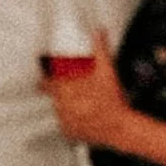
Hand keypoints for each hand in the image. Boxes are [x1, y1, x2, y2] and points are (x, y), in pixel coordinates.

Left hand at [42, 33, 133, 149]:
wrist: (121, 127)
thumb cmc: (113, 102)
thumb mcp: (107, 71)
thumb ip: (100, 49)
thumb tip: (98, 32)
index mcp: (64, 90)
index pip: (45, 83)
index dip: (46, 80)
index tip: (47, 79)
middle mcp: (60, 105)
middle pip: (55, 96)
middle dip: (64, 93)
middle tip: (78, 92)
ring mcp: (64, 120)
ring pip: (60, 110)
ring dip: (68, 106)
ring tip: (84, 104)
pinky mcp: (69, 133)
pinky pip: (65, 124)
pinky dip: (72, 121)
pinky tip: (84, 116)